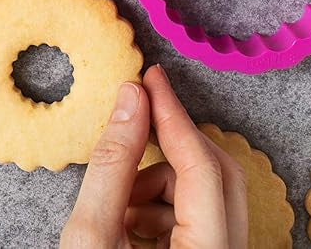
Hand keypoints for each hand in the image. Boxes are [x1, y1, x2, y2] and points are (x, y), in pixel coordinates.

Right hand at [60, 64, 246, 248]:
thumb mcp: (92, 234)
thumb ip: (113, 165)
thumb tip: (132, 99)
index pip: (204, 167)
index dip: (173, 115)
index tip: (151, 78)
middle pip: (218, 176)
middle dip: (170, 147)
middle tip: (137, 114)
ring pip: (205, 197)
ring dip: (159, 184)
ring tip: (119, 205)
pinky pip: (197, 220)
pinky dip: (161, 209)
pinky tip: (128, 222)